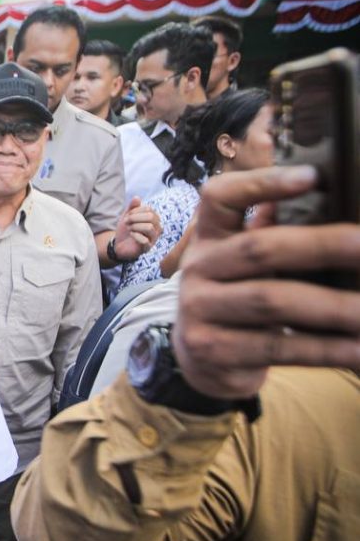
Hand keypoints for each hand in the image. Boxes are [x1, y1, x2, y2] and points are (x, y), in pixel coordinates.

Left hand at [112, 196, 160, 261]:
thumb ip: (132, 207)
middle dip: (135, 218)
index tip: (127, 216)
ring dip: (135, 227)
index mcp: (153, 219)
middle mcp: (157, 228)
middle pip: (151, 217)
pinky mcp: (148, 248)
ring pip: (149, 227)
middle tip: (127, 223)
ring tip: (130, 229)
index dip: (135, 211)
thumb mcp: (127, 216)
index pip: (148, 209)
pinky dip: (135, 236)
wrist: (119, 244)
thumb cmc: (126, 229)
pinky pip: (145, 240)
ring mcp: (153, 238)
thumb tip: (137, 197)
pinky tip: (132, 236)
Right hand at [173, 165, 359, 398]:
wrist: (200, 363)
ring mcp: (199, 311)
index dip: (262, 182)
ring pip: (273, 301)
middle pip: (259, 249)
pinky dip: (326, 349)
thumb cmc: (238, 301)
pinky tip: (359, 349)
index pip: (220, 197)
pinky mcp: (213, 351)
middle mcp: (197, 270)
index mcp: (209, 239)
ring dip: (334, 306)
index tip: (314, 176)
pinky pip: (279, 347)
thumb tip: (324, 190)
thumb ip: (270, 231)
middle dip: (323, 245)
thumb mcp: (243, 265)